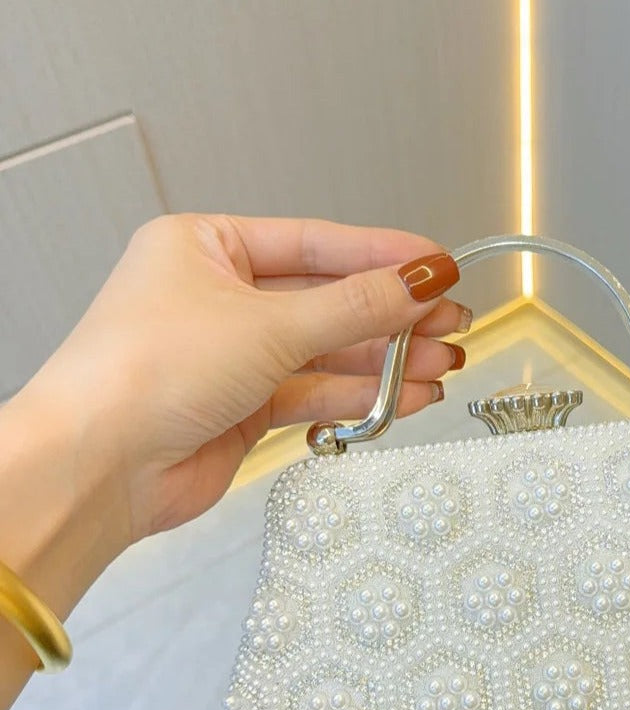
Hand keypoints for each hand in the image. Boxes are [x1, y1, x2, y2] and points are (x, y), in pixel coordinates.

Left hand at [25, 214, 469, 543]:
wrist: (100, 467)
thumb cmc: (144, 373)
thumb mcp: (268, 325)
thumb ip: (354, 306)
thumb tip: (417, 283)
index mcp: (207, 249)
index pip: (316, 243)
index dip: (383, 255)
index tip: (437, 266)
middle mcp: (221, 299)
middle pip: (328, 300)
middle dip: (393, 315)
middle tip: (449, 321)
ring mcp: (234, 356)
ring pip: (328, 352)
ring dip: (386, 361)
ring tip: (440, 365)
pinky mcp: (246, 407)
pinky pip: (317, 393)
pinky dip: (362, 396)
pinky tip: (406, 396)